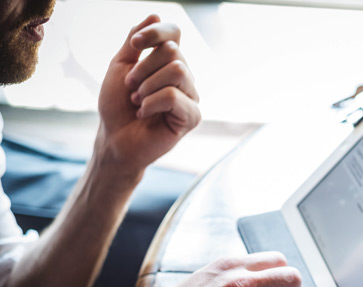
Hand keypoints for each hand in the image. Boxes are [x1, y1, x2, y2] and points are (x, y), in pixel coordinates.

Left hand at [95, 15, 200, 176]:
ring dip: (148, 86)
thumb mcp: (120, 67)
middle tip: (131, 87)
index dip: (155, 32)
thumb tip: (155, 14)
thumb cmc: (117, 107)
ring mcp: (191, 97)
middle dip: (144, 68)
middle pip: (173, 51)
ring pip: (177, 71)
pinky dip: (152, 103)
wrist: (115, 139)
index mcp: (168, 63)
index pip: (174, 33)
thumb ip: (135, 42)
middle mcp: (184, 77)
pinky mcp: (192, 117)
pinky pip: (174, 96)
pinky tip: (145, 113)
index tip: (134, 45)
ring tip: (138, 102)